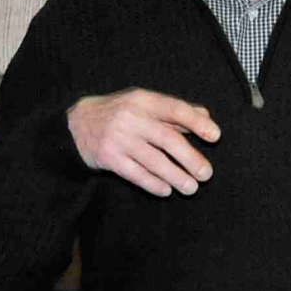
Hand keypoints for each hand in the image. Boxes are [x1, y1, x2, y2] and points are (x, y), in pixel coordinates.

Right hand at [68, 88, 219, 196]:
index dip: (197, 123)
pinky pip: (135, 174)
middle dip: (190, 158)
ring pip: (154, 161)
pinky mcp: (108, 158)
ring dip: (176, 176)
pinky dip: (153, 184)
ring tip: (191, 188)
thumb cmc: (118, 112)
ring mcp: (119, 138)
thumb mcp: (142, 103)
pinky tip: (166, 190)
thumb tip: (205, 116)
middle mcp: (132, 118)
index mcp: (143, 100)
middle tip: (206, 174)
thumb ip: (172, 111)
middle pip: (168, 140)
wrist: (75, 124)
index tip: (215, 136)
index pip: (176, 110)